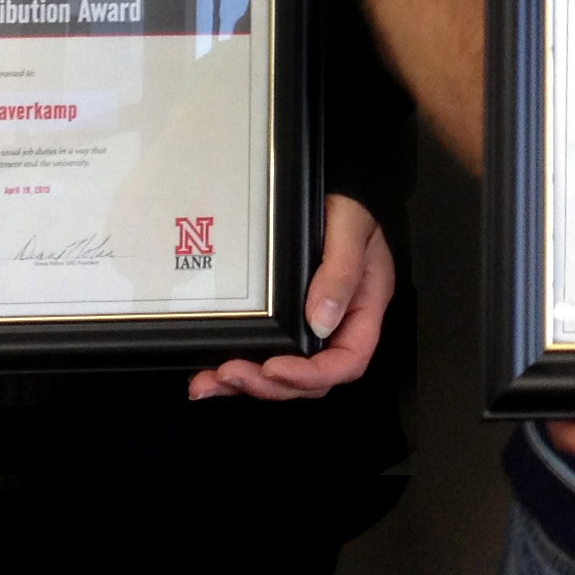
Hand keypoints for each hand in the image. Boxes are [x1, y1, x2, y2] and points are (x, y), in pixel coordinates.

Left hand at [189, 195, 393, 402]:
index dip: (310, 375)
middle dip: (270, 384)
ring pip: (284, 375)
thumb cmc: (349, 209)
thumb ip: (341, 272)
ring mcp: (309, 327)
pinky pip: (266, 354)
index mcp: (362, 310)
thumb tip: (320, 319)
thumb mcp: (351, 231)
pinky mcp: (284, 321)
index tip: (275, 367)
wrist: (335, 190)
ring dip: (248, 384)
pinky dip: (239, 369)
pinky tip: (211, 373)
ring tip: (213, 380)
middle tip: (232, 373)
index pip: (346, 361)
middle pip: (311, 380)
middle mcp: (337, 326)